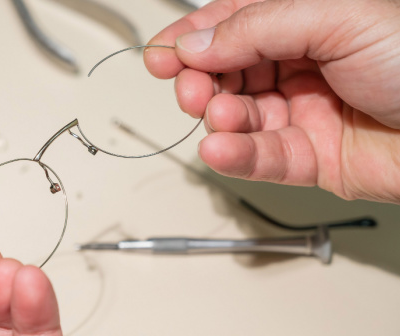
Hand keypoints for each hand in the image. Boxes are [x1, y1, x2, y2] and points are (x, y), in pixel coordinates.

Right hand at [144, 0, 399, 203]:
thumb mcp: (337, 17)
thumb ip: (257, 27)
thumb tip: (195, 42)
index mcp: (308, 19)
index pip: (234, 24)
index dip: (192, 37)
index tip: (159, 53)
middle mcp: (302, 64)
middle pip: (227, 71)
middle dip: (199, 79)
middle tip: (188, 87)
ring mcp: (305, 111)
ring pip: (239, 116)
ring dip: (218, 118)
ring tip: (218, 115)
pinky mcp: (313, 158)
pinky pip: (262, 158)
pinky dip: (237, 155)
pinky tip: (222, 148)